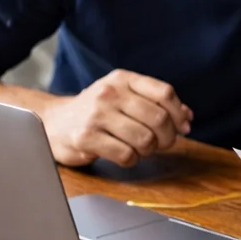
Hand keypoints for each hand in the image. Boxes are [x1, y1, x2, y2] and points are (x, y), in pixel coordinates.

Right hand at [37, 69, 191, 166]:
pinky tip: (123, 154)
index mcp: (122, 79)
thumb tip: (188, 117)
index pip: (165, 93)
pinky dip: (131, 159)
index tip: (183, 127)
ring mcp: (96, 115)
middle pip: (159, 118)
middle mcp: (109, 93)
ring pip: (145, 139)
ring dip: (148, 150)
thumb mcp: (124, 97)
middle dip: (167, 137)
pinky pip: (126, 154)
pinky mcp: (85, 137)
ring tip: (139, 148)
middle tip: (160, 144)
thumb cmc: (96, 111)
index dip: (179, 113)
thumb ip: (156, 103)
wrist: (53, 122)